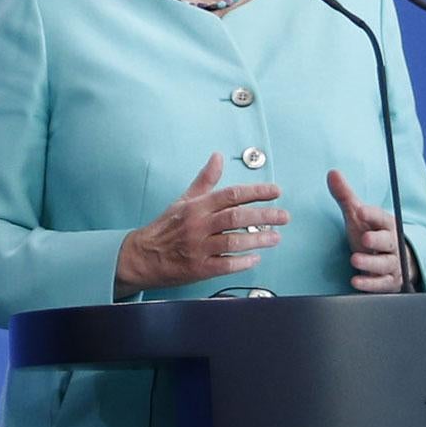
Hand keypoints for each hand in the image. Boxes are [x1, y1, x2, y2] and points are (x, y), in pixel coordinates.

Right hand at [115, 152, 287, 297]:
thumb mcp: (184, 200)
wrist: (141, 256)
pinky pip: (225, 265)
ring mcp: (198, 248)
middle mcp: (198, 226)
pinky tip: (255, 259)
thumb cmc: (165, 229)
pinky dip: (242, 262)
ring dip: (258, 240)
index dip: (256, 192)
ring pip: (234, 242)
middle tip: (284, 216)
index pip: (231, 195)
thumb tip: (217, 157)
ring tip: (275, 238)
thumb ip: (205, 180)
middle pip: (237, 218)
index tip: (276, 192)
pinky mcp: (198, 268)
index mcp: (196, 207)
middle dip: (265, 216)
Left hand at [326, 169, 417, 291]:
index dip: (372, 214)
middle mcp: (391, 244)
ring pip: (385, 264)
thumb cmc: (371, 235)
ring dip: (371, 263)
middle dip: (377, 240)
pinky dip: (370, 284)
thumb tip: (332, 172)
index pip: (381, 218)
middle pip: (388, 241)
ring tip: (355, 260)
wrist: (392, 261)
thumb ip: (345, 196)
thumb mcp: (357, 217)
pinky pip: (382, 284)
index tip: (361, 211)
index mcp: (385, 225)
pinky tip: (356, 282)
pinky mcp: (388, 281)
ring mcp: (391, 263)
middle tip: (365, 239)